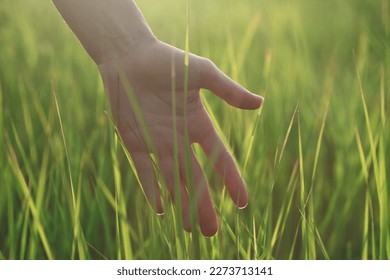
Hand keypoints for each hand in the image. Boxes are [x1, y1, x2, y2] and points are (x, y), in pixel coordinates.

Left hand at [98, 39, 262, 236]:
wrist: (129, 56)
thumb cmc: (167, 60)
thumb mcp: (202, 73)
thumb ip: (228, 90)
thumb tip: (260, 103)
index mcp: (197, 124)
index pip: (219, 158)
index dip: (231, 180)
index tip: (242, 202)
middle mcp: (179, 138)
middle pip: (195, 178)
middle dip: (204, 204)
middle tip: (212, 232)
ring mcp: (157, 142)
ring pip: (172, 180)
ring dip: (180, 204)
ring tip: (189, 229)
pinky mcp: (134, 142)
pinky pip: (144, 170)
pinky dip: (151, 189)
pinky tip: (161, 209)